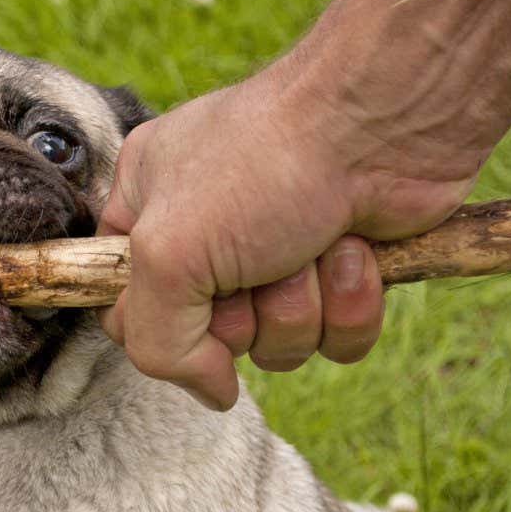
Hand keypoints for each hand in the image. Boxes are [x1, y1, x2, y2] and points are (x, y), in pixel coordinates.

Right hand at [97, 61, 471, 409]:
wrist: (385, 120)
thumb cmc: (265, 162)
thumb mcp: (169, 251)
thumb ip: (155, 339)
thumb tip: (213, 391)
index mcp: (147, 210)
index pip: (125, 310)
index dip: (158, 323)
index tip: (186, 297)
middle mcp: (208, 234)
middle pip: (208, 338)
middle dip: (245, 314)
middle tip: (256, 260)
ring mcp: (277, 253)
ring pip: (277, 345)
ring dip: (301, 306)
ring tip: (313, 244)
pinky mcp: (340, 270)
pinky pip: (336, 340)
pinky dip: (350, 304)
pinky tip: (356, 249)